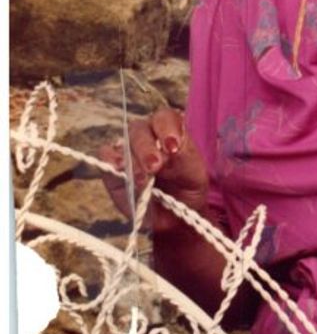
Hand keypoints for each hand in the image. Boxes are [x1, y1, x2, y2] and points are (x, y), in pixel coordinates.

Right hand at [99, 107, 208, 231]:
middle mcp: (146, 136)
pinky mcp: (112, 167)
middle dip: (146, 148)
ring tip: (141, 180)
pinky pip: (105, 156)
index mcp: (169, 130)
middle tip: (154, 167)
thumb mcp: (195, 175)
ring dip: (132, 160)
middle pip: (140, 129)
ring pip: (123, 142)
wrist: (173, 216)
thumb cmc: (187, 189)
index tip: (172, 146)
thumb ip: (184, 158)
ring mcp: (127, 150)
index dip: (167, 128)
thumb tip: (168, 148)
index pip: (165, 118)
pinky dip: (111, 162)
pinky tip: (121, 172)